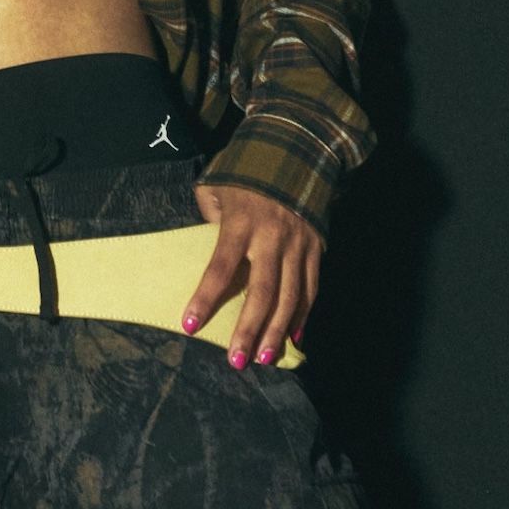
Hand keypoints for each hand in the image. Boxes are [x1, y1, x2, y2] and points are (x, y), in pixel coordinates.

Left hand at [183, 182, 321, 371]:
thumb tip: (203, 246)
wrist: (298, 146)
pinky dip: (304, 315)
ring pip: (291, 295)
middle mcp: (273, 235)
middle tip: (236, 362)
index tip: (190, 325)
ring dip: (278, 331)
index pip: (221, 266)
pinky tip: (294, 339)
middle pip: (262, 291)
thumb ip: (209, 216)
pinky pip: (312, 287)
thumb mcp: (217, 184)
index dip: (206, 297)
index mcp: (242, 220)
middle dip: (249, 329)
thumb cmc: (247, 169)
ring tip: (264, 359)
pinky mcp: (317, 247)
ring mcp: (299, 243)